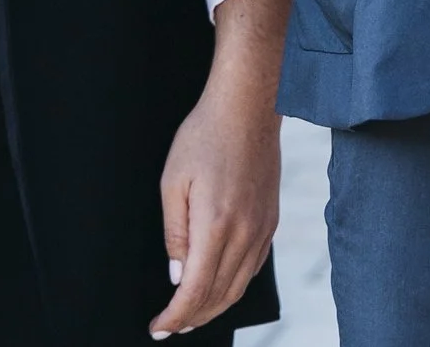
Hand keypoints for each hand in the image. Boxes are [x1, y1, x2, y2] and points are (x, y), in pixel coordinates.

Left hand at [153, 0, 288, 335]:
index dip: (175, 317)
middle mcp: (245, 232)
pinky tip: (219, 284)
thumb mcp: (173, 182)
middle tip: (169, 326)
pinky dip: (234, 286)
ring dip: (214, 307)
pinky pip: (254, 266)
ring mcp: (263, 226)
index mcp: (217, 224)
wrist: (249, 104)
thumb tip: (178, 276)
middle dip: (192, 318)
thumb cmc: (206, 135)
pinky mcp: (272, 218)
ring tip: (190, 314)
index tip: (158, 328)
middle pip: (219, 296)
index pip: (196, 291)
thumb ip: (175, 235)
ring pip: (239, 286)